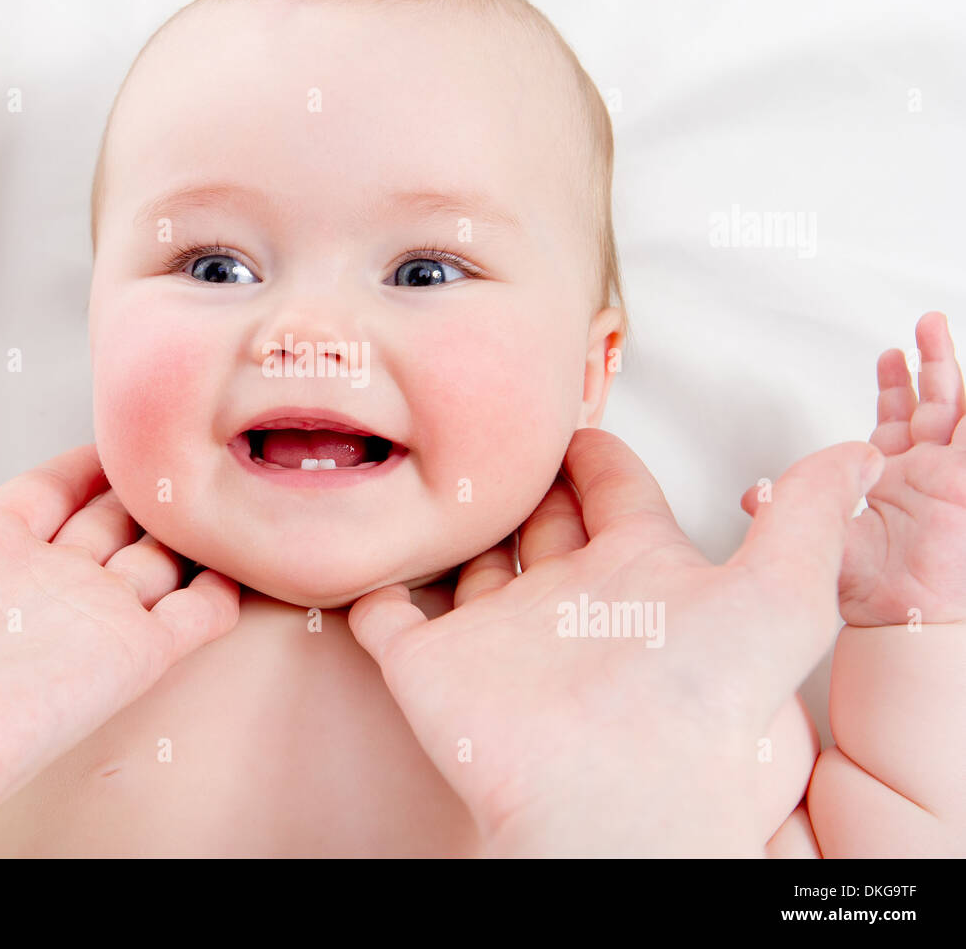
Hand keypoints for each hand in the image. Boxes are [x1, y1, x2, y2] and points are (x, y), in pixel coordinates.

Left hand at [0, 445, 237, 855]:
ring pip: (157, 562)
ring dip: (185, 533)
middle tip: (173, 463)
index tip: (106, 444)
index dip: (78, 467)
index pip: (46, 494)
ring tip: (219, 501)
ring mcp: (87, 620)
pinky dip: (221, 593)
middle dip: (138, 493)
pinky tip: (238, 567)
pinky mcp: (129, 658)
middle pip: (108, 523)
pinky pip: (194, 618)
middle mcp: (39, 584)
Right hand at [349, 427, 881, 856]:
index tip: (573, 420)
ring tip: (431, 479)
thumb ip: (807, 521)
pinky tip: (368, 552)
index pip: (614, 494)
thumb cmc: (697, 708)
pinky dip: (371, 587)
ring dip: (452, 527)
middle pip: (537, 522)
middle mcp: (567, 601)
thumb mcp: (778, 599)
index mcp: (635, 575)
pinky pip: (386, 615)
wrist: (614, 799)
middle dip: (521, 479)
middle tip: (496, 434)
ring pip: (465, 564)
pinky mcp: (432, 666)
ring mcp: (495, 635)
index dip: (597, 455)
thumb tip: (851, 456)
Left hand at [743, 312, 965, 626]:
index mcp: (894, 479)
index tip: (887, 355)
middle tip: (924, 325)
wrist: (902, 620)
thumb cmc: (869, 590)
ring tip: (939, 329)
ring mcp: (953, 478)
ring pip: (959, 410)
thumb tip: (749, 497)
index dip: (894, 387)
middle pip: (933, 404)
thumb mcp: (819, 536)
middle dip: (928, 362)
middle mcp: (927, 473)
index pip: (899, 420)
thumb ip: (788, 510)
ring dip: (951, 368)